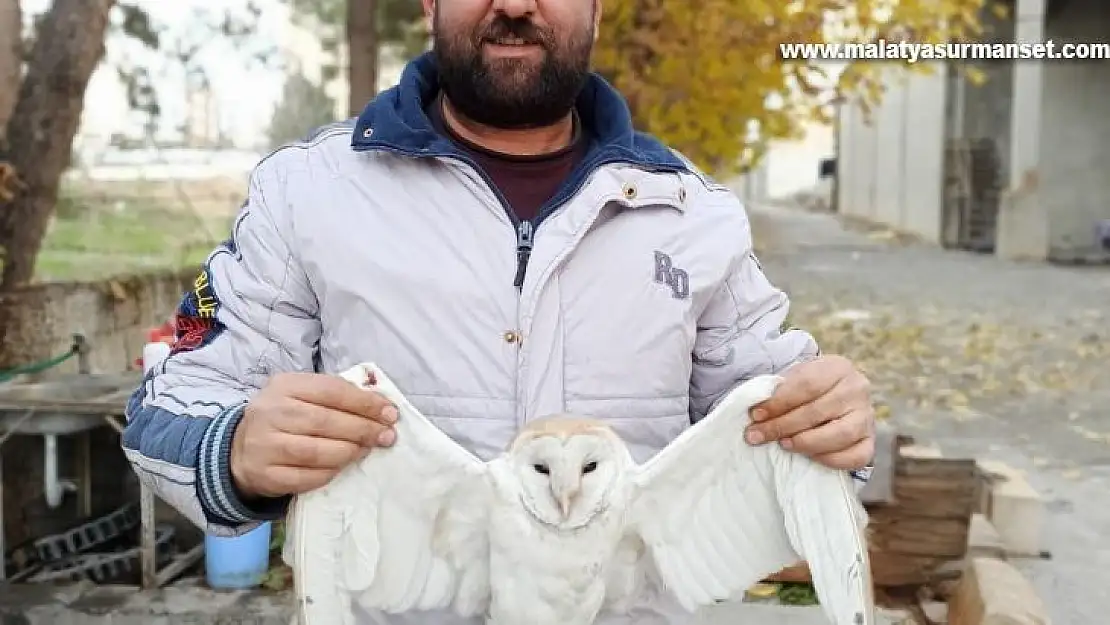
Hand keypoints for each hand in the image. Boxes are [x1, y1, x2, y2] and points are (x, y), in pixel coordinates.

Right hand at [231, 372, 398, 497]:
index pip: (331, 391)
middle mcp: (270, 413)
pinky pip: (308, 477)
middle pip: (326, 421)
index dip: (365, 403)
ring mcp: (265, 446)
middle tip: (386, 436)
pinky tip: (343, 466)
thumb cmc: (285, 418)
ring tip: (366, 449)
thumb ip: (336, 396)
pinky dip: (331, 472)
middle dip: (363, 429)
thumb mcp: (302, 395)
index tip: (390, 413)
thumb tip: (381, 406)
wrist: (241, 449)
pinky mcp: (266, 475)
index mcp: (284, 386)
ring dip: (350, 451)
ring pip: (317, 451)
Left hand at [745, 355, 874, 469]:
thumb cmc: (807, 388)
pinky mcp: (870, 441)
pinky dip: (831, 460)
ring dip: (806, 443)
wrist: (833, 396)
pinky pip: (856, 457)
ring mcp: (867, 416)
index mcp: (838, 367)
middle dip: (782, 426)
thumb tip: (757, 415)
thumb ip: (778, 392)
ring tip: (783, 444)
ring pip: (840, 435)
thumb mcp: (794, 378)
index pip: (806, 384)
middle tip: (757, 435)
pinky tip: (809, 457)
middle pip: (817, 411)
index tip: (755, 415)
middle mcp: (857, 389)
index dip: (779, 402)